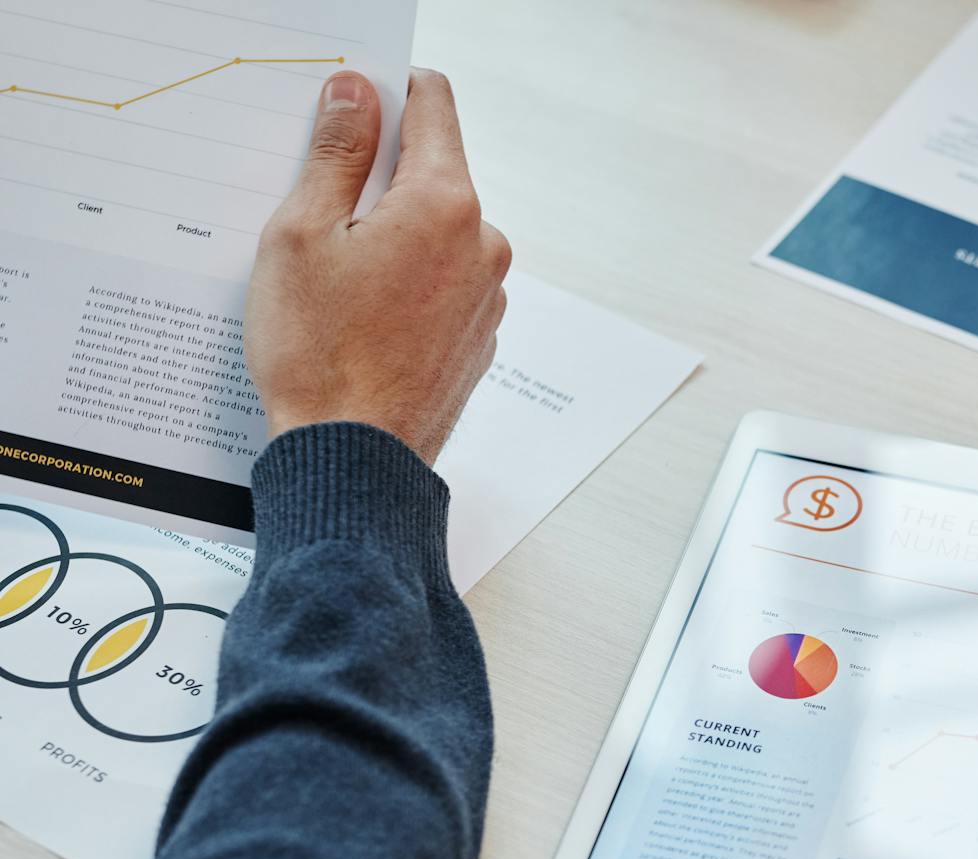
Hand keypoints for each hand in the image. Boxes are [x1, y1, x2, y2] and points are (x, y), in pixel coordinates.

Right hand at [245, 69, 510, 463]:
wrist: (353, 459)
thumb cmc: (319, 353)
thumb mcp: (302, 233)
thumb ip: (335, 154)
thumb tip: (355, 93)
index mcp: (446, 205)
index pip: (432, 104)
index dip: (387, 91)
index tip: (349, 103)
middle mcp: (483, 245)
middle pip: (432, 173)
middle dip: (378, 177)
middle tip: (316, 209)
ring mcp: (488, 295)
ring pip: (435, 233)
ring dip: (390, 236)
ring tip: (332, 277)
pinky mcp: (479, 335)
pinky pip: (441, 283)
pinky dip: (406, 282)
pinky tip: (360, 314)